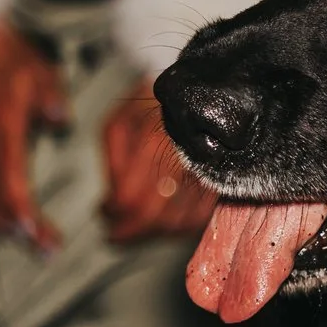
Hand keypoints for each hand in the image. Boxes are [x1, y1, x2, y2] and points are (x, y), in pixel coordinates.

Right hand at [0, 17, 67, 247]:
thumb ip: (52, 100)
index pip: (12, 184)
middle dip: (20, 231)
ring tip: (21, 241)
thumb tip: (61, 121)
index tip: (41, 235)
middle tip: (44, 251)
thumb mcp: (39, 72)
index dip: (24, 215)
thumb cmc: (4, 56)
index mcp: (1, 130)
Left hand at [98, 85, 217, 244]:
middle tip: (117, 232)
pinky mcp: (221, 184)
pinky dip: (179, 227)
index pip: (130, 198)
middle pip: (153, 216)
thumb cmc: (154, 106)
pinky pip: (199, 219)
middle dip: (131, 229)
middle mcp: (183, 161)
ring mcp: (207, 174)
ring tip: (139, 226)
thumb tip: (115, 198)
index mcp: (154, 144)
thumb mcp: (121, 122)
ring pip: (176, 223)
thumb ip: (114, 160)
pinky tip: (164, 222)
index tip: (104, 214)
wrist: (199, 94)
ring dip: (153, 231)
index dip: (114, 213)